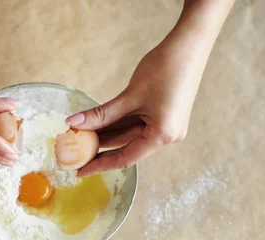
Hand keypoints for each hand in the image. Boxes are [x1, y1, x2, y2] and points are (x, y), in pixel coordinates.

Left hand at [67, 0, 234, 175]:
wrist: (190, 44)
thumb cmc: (165, 67)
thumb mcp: (130, 95)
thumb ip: (102, 114)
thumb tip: (74, 123)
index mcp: (162, 136)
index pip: (125, 158)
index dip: (100, 164)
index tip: (80, 171)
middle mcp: (167, 137)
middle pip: (127, 148)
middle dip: (100, 148)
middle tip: (75, 151)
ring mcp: (167, 127)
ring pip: (130, 136)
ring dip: (107, 135)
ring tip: (81, 136)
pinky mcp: (164, 117)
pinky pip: (136, 126)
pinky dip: (118, 125)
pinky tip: (98, 125)